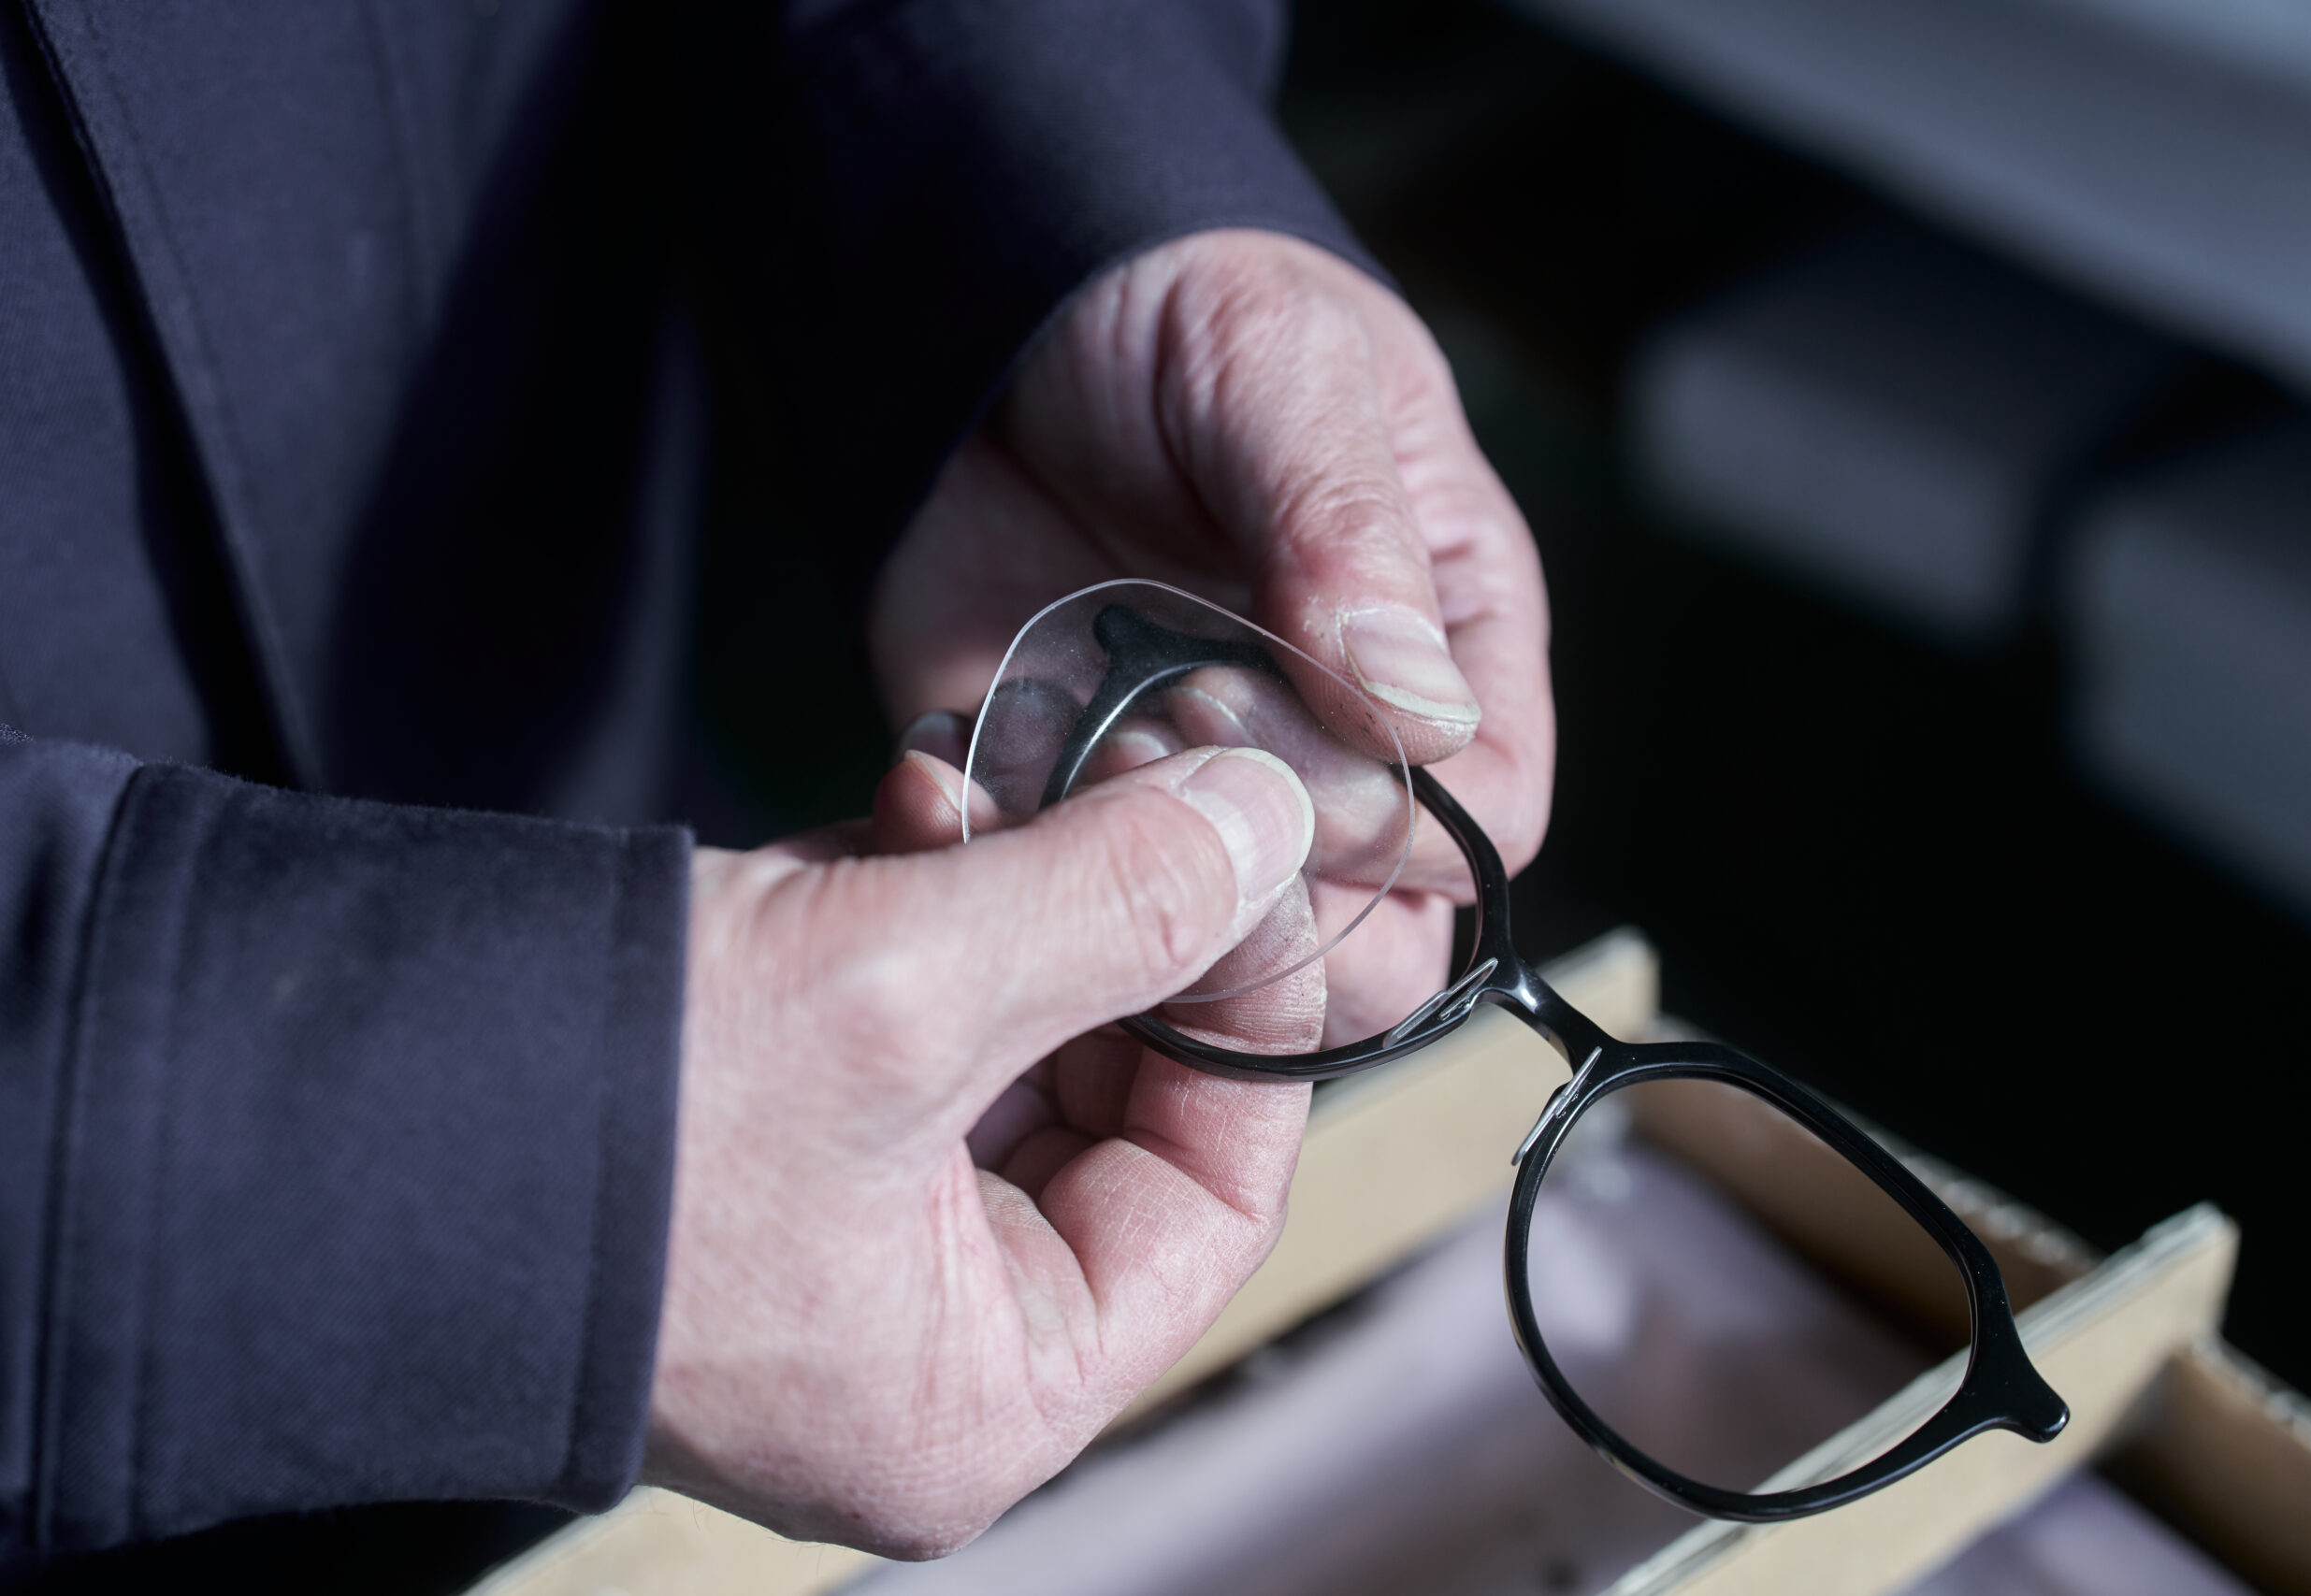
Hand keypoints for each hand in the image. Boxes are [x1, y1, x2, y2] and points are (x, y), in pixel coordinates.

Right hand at [645, 746, 1318, 1555]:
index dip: (1254, 1021)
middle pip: (1115, 1104)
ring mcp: (839, 1233)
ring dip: (1017, 888)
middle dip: (1122, 924)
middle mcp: (920, 1335)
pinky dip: (919, 900)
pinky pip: (906, 1010)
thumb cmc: (595, 1129)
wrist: (302, 1097)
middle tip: (1146, 781)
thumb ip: (1116, 901)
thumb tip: (1274, 824)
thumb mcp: (901, 994)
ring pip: (1012, 1035)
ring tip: (987, 784)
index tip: (1266, 872)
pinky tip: (900, 809)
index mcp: (980, 1392)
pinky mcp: (768, 1129)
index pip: (1210, 1202)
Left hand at [871, 229, 1552, 1043]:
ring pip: (1222, 962)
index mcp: (1447, 642)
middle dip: (1270, 898)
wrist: (996, 311)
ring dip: (1138, 907)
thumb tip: (1416, 717)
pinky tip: (958, 775)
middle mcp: (1338, 746)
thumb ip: (1346, 532)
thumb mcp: (1282, 372)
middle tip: (1152, 755)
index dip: (1398, 825)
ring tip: (1062, 757)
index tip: (1278, 739)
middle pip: (1373, 938)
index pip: (1487, 819)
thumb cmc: (1180, 316)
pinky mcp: (1064, 806)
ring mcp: (1200, 790)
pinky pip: (1057, 921)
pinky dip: (1008, 883)